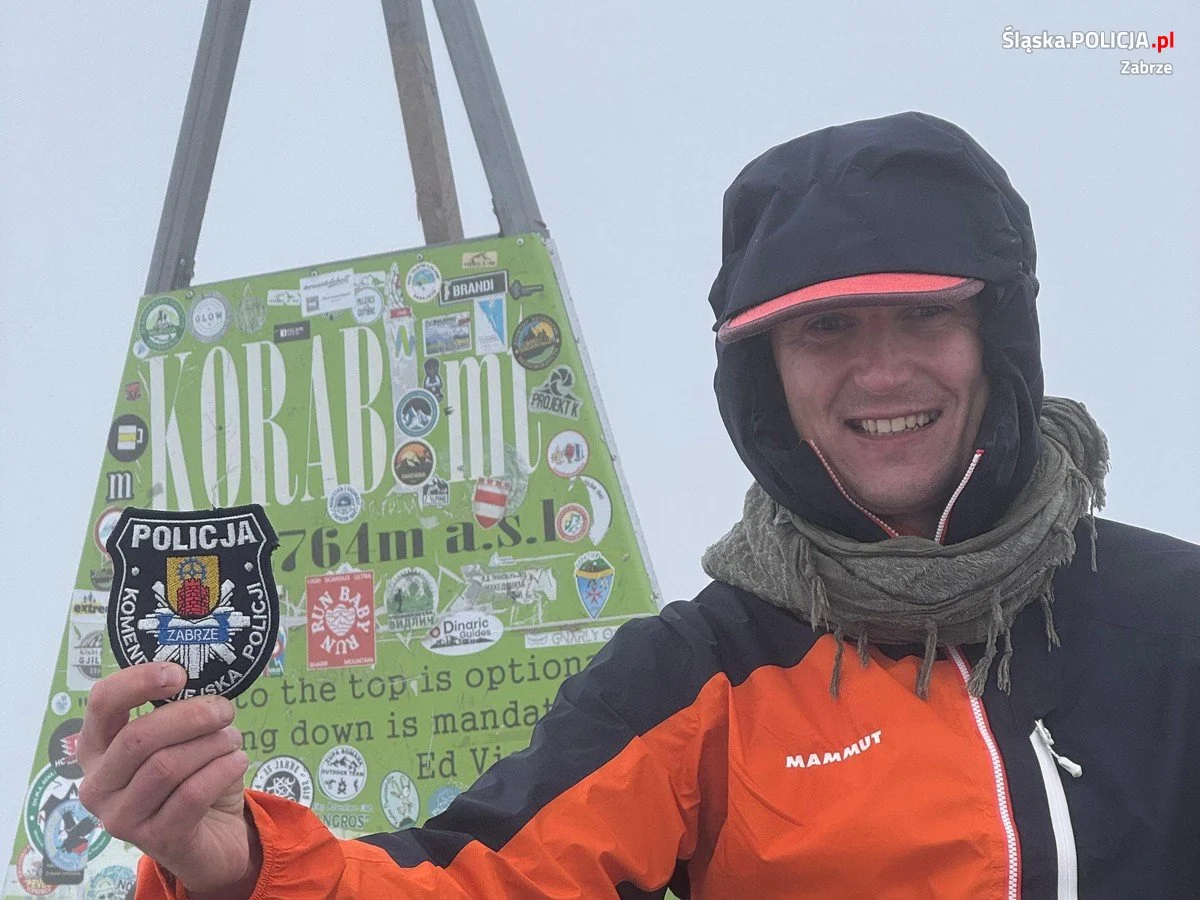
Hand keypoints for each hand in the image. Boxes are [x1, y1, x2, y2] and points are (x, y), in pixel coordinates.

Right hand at [77, 663, 261, 896]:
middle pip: (139, 737)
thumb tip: (202, 679)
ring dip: (212, 744)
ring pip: (168, 766)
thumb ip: (178, 711)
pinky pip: (193, 793)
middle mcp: (97, 785)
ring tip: (232, 741)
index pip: (102, 704)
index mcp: (96, 749)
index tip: (179, 674)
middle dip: (191, 716)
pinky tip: (237, 762)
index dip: (138, 681)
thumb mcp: (181, 739)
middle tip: (224, 710)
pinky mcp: (156, 839)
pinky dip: (223, 769)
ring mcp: (122, 817)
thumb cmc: (192, 776)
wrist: (213, 838)